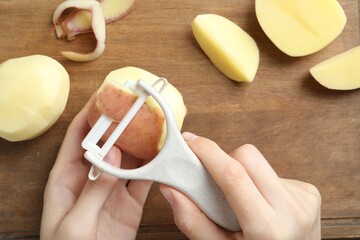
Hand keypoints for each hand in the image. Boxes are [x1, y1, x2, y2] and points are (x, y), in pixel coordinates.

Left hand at [40, 97, 151, 239]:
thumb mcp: (75, 221)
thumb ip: (94, 188)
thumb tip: (113, 152)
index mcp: (67, 177)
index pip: (78, 136)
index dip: (91, 115)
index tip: (106, 97)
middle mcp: (92, 177)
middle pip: (109, 143)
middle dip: (122, 124)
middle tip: (138, 108)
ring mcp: (113, 189)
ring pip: (129, 158)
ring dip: (141, 142)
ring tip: (155, 125)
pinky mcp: (131, 202)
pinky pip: (144, 179)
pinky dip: (154, 166)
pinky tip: (163, 155)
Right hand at [160, 132, 320, 239]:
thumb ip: (192, 221)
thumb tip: (170, 188)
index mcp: (267, 228)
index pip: (233, 175)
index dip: (208, 152)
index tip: (189, 142)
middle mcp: (292, 210)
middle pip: (248, 156)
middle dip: (226, 161)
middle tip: (217, 181)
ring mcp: (304, 199)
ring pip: (261, 162)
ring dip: (244, 173)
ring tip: (243, 199)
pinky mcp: (310, 192)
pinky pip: (273, 172)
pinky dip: (259, 182)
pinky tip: (261, 202)